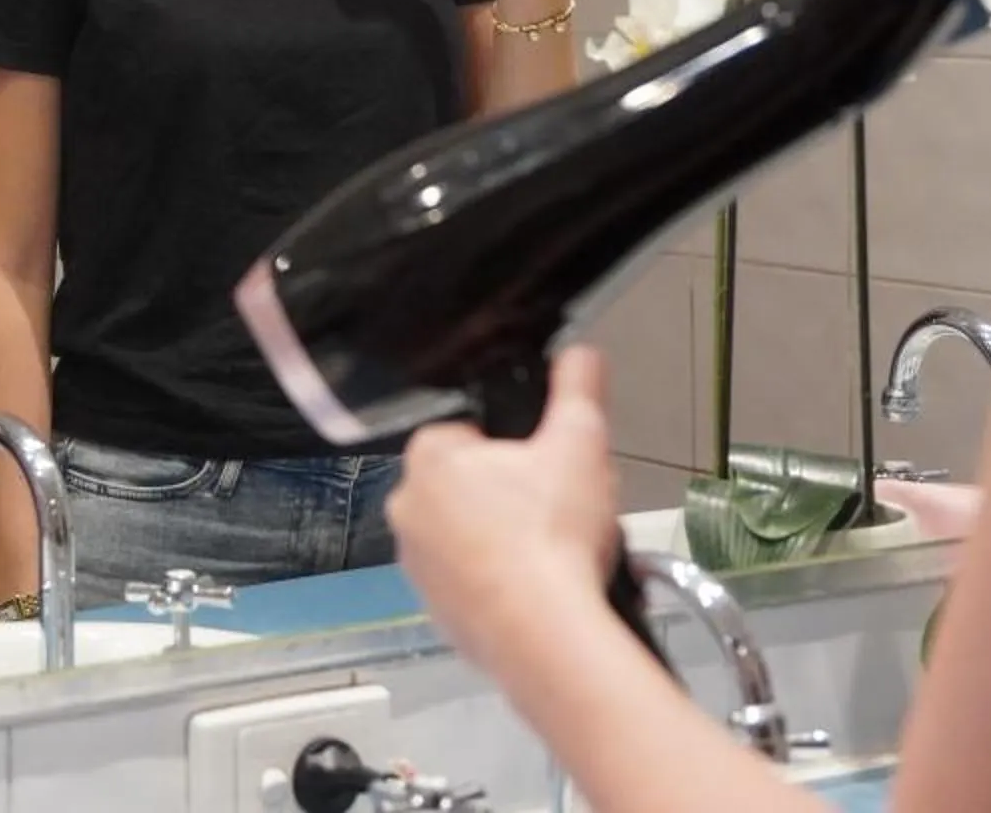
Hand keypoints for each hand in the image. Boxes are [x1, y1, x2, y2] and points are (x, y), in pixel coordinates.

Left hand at [387, 348, 620, 680]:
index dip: (512, 445)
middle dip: (508, 493)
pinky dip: (499, 585)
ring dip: (503, 539)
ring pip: (465, 536)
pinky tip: (540, 588)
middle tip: (556, 508)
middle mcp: (408, 508)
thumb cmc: (554, 533)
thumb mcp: (580, 442)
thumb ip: (577, 388)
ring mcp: (417, 565)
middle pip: (466, 485)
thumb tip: (582, 355)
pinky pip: (469, 585)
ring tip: (554, 551)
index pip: (464, 431)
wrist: (546, 633)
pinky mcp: (435, 612)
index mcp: (430, 458)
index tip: (545, 464)